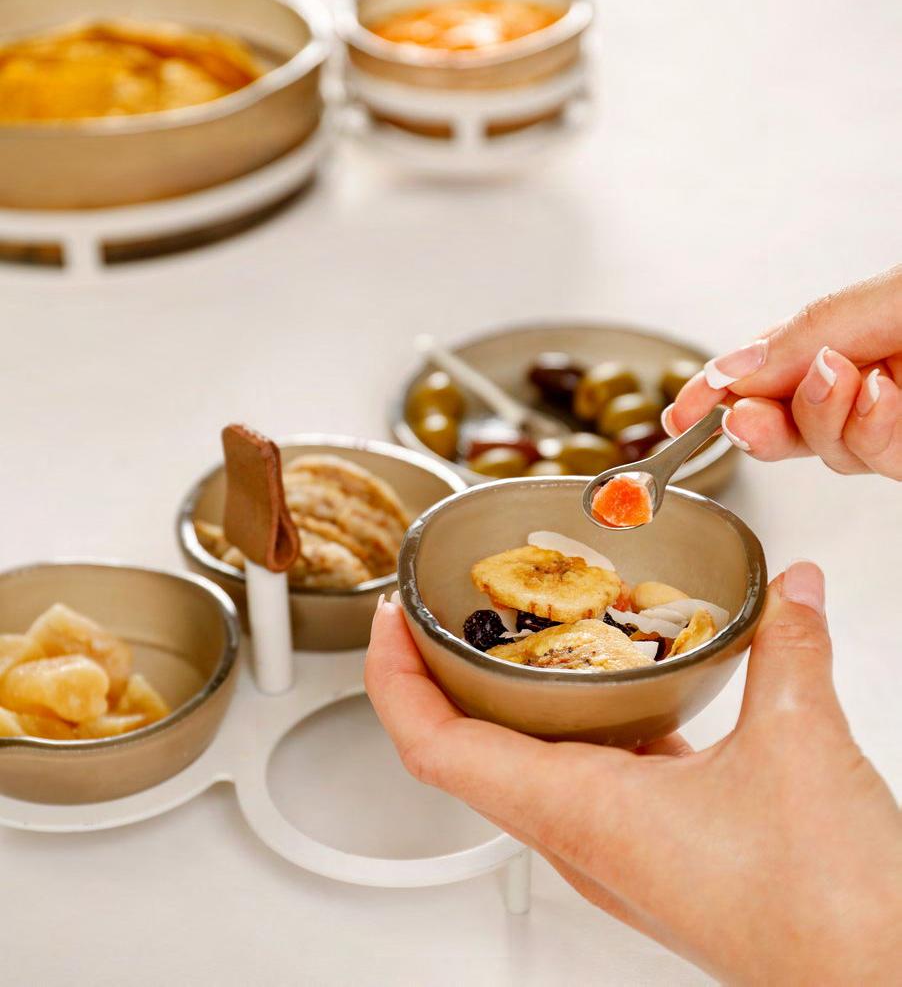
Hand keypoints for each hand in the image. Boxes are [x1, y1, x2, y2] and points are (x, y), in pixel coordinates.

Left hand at [365, 563, 901, 984]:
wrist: (873, 980)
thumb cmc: (822, 906)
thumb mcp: (800, 743)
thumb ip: (789, 648)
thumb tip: (793, 589)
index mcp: (577, 810)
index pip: (436, 747)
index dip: (395, 681)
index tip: (389, 622)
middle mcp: (578, 836)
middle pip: (463, 752)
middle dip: (438, 677)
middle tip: (441, 612)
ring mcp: (610, 847)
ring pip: (522, 765)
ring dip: (506, 700)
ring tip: (519, 632)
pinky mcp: (649, 849)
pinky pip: (585, 775)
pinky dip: (577, 723)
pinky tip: (620, 686)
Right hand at [664, 265, 901, 477]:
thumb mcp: (875, 301)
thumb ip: (805, 334)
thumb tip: (733, 371)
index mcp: (847, 334)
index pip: (764, 369)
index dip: (717, 393)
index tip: (681, 415)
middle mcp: (863, 379)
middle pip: (787, 421)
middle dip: (756, 424)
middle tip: (740, 419)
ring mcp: (887, 420)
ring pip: (827, 449)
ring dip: (824, 418)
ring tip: (844, 378)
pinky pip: (874, 461)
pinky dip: (870, 434)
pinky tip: (883, 398)